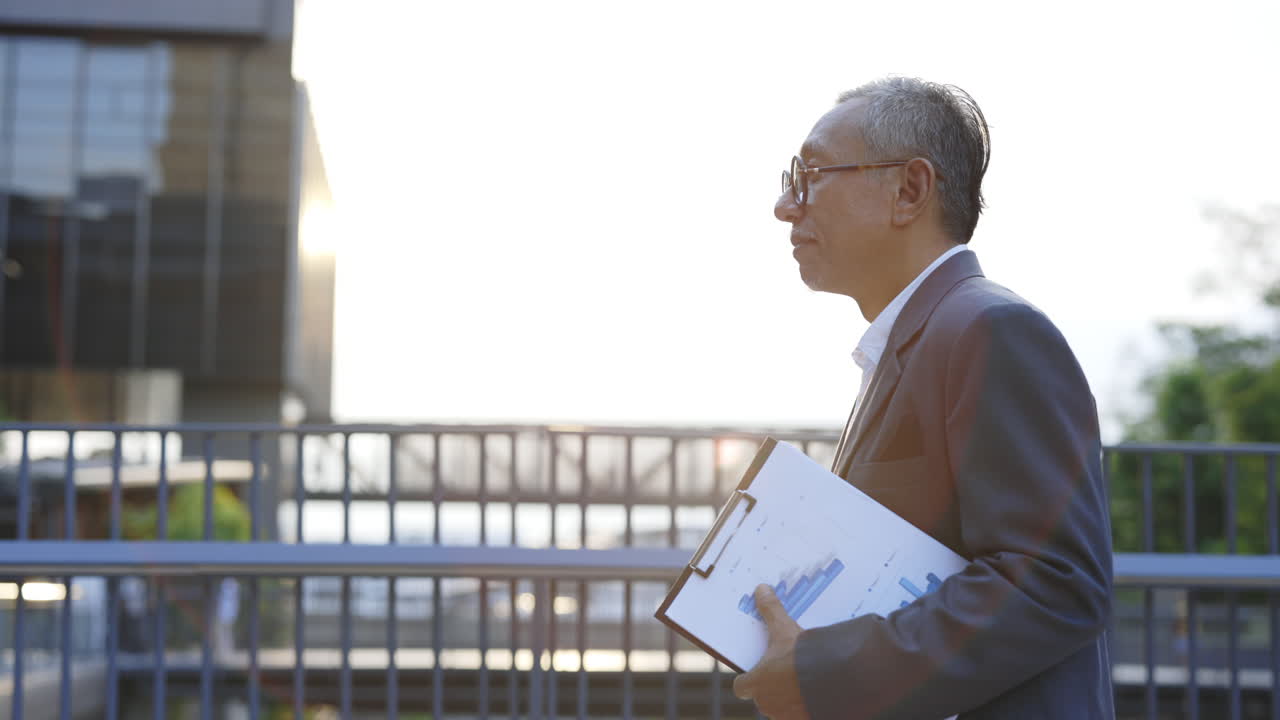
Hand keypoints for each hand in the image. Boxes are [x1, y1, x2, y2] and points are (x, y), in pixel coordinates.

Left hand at [732, 584, 810, 719]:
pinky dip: (806, 705)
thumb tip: (761, 589)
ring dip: (790, 698)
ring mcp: (785, 716)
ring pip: (781, 708)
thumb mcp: (784, 630)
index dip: (748, 678)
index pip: (741, 687)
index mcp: (756, 684)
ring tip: (805, 681)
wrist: (835, 678)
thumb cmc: (802, 655)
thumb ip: (771, 611)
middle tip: (787, 672)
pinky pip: (800, 714)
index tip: (759, 670)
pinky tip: (817, 692)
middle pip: (763, 698)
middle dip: (773, 688)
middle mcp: (766, 704)